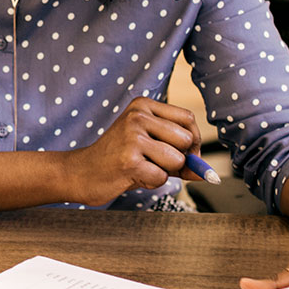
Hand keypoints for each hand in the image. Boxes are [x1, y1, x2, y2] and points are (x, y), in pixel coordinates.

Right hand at [61, 96, 202, 204]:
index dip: (193, 141)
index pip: (188, 119)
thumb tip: (207, 173)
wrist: (81, 173)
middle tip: (158, 163)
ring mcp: (132, 137)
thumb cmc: (118, 159)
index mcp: (143, 105)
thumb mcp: (149, 147)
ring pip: (177, 159)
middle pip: (186, 139)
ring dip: (165, 172)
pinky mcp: (128, 160)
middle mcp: (137, 116)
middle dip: (180, 158)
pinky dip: (152, 183)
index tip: (185, 154)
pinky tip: (133, 176)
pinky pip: (161, 177)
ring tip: (142, 168)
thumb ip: (179, 155)